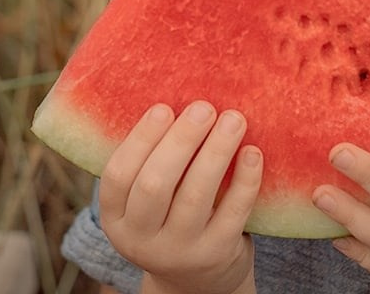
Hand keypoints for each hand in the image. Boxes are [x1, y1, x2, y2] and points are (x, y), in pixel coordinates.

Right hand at [98, 102, 261, 293]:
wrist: (198, 279)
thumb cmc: (170, 217)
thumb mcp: (146, 201)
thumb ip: (151, 161)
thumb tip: (176, 95)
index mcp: (116, 218)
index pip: (117, 176)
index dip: (140, 139)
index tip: (165, 107)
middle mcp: (142, 239)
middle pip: (155, 185)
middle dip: (181, 141)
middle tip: (204, 107)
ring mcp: (180, 251)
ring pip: (195, 196)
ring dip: (216, 151)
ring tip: (234, 119)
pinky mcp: (216, 254)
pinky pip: (233, 212)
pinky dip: (244, 179)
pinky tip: (252, 151)